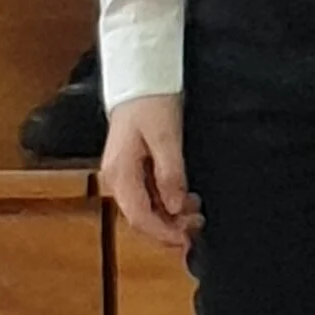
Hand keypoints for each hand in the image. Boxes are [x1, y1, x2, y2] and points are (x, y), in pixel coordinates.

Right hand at [101, 95, 202, 251]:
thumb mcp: (166, 135)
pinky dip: (166, 202)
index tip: (186, 240)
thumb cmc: (152, 100)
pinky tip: (185, 200)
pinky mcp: (132, 166)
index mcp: (120, 173)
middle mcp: (117, 178)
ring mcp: (124, 173)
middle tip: (197, 227)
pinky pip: (148, 194)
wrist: (140, 74)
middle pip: (140, 217)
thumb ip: (170, 173)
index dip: (162, 233)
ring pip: (145, 207)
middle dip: (168, 227)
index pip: (139, 217)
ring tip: (196, 214)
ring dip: (169, 216)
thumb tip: (175, 206)